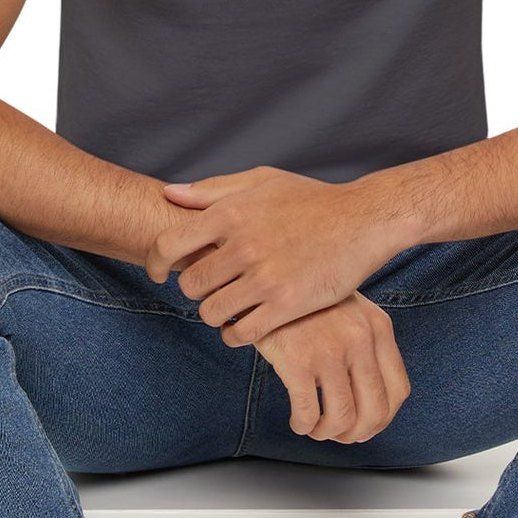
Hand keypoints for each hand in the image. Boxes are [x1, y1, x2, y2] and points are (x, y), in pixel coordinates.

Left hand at [146, 164, 409, 346]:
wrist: (364, 220)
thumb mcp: (263, 182)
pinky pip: (241, 333)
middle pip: (189, 284)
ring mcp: (265, 277)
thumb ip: (214, 190)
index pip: (168, 244)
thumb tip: (169, 194)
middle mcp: (243, 245)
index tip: (157, 273)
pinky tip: (243, 327)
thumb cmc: (313, 199)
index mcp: (232, 213)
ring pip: (211, 312)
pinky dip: (235, 335)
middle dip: (194, 290)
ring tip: (228, 308)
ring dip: (214, 314)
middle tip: (210, 289)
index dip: (153, 263)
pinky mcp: (287, 305)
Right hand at [256, 290, 411, 444]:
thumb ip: (366, 349)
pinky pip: (308, 413)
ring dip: (328, 433)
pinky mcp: (298, 360)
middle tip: (339, 435)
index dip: (384, 419)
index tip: (367, 426)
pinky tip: (298, 421)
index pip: (399, 391)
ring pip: (342, 418)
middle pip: (375, 411)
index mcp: (378, 328)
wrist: (267, 280)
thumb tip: (370, 407)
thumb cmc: (307, 304)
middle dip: (357, 434)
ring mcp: (330, 350)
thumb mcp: (351, 313)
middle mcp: (360, 339)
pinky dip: (304, 426)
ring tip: (315, 428)